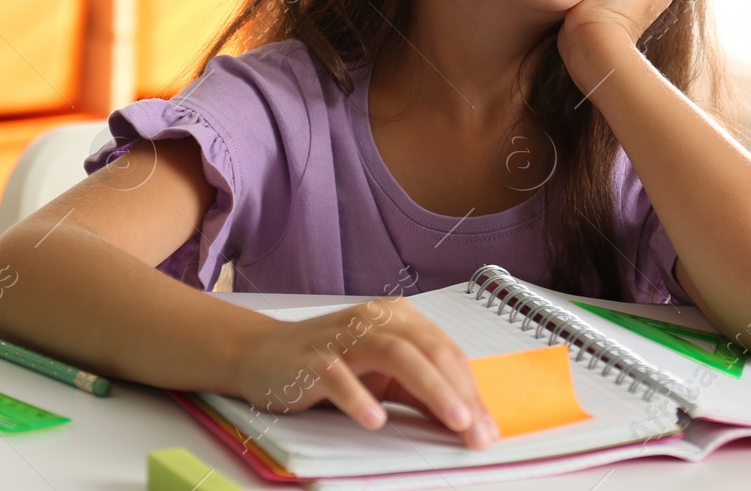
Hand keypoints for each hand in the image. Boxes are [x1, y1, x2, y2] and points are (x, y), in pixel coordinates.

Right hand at [232, 296, 498, 448]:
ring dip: (429, 387)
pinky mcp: (311, 358)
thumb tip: (471, 424)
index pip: (445, 352)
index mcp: (398, 319)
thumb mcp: (384, 379)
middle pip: (428, 350)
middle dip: (458, 392)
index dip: (471, 390)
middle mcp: (375, 319)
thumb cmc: (332, 366)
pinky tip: (376, 420)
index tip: (487, 431)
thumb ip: (422, 393)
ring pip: (395, 354)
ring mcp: (342, 336)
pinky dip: (359, 397)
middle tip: (476, 431)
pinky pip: (338, 375)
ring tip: (452, 420)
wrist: (264, 356)